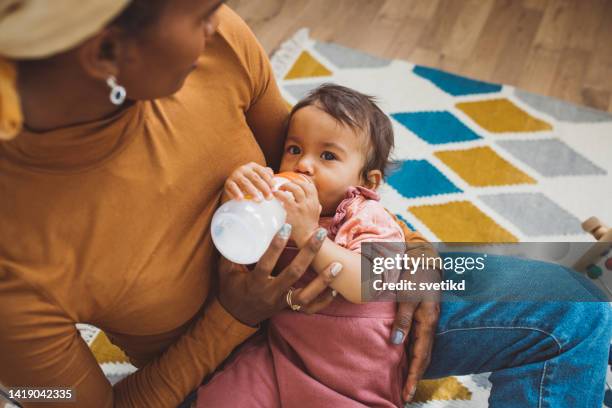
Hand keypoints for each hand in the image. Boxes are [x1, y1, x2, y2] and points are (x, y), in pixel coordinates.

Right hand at [217, 225, 341, 325]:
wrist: (236, 317)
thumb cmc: (231, 290)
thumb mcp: (226, 271)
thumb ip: (230, 251)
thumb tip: (230, 225)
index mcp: (255, 282)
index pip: (266, 262)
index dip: (276, 245)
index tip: (287, 226)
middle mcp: (271, 293)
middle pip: (293, 273)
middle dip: (308, 253)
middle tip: (320, 234)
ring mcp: (282, 302)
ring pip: (306, 295)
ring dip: (323, 280)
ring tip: (337, 265)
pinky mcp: (289, 308)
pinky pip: (310, 308)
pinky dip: (324, 300)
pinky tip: (336, 290)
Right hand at [224, 162, 273, 201]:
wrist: (232, 182)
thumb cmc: (249, 180)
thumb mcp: (257, 176)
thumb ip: (267, 176)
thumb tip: (274, 183)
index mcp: (253, 166)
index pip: (263, 173)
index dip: (269, 181)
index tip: (274, 190)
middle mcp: (244, 169)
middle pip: (255, 178)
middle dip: (263, 188)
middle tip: (269, 198)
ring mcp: (235, 175)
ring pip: (245, 183)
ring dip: (252, 192)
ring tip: (258, 200)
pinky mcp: (228, 182)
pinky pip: (232, 187)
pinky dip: (236, 193)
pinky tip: (241, 199)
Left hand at [274, 177, 321, 247]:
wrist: (308, 238)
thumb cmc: (309, 226)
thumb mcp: (316, 214)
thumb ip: (316, 208)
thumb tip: (318, 204)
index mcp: (315, 202)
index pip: (310, 186)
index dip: (301, 182)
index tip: (294, 183)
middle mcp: (310, 202)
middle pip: (302, 185)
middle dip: (292, 182)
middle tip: (284, 186)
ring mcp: (302, 206)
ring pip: (295, 188)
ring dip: (286, 185)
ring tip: (279, 189)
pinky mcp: (293, 211)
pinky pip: (286, 197)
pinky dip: (279, 193)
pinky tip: (275, 194)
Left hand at [391, 243, 440, 402]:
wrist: (424, 258)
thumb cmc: (414, 274)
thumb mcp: (407, 294)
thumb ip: (402, 318)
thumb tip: (396, 342)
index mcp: (428, 321)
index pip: (421, 356)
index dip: (414, 376)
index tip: (406, 393)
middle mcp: (430, 324)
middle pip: (423, 357)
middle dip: (415, 377)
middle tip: (405, 396)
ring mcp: (427, 321)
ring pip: (422, 350)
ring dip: (415, 368)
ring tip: (406, 384)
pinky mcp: (423, 316)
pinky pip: (419, 340)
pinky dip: (414, 354)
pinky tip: (406, 359)